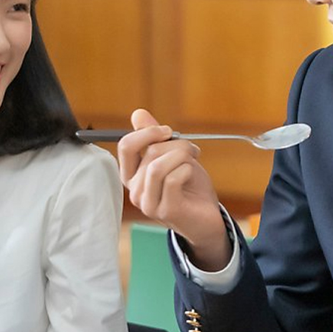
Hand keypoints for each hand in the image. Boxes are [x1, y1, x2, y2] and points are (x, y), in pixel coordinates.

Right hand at [117, 108, 228, 270]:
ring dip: (181, 156)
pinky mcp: (166, 210)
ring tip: (192, 160)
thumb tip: (138, 114)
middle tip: (191, 149)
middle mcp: (135, 190)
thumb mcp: (172, 156)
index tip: (166, 130)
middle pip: (149, 153)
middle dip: (175, 144)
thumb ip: (153, 137)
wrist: (207, 217)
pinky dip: (186, 170)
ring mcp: (148, 203)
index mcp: (132, 175)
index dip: (147, 132)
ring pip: (157, 166)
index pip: (126, 146)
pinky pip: (172, 179)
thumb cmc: (188, 186)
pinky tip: (191, 176)